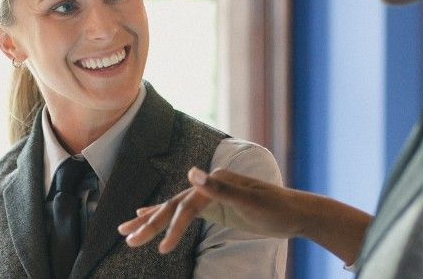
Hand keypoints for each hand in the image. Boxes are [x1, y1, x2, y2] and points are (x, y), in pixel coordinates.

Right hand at [117, 167, 304, 253]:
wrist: (296, 213)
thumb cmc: (276, 208)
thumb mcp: (251, 201)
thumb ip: (220, 188)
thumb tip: (192, 172)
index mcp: (214, 181)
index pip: (184, 206)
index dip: (172, 227)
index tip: (164, 250)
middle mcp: (208, 185)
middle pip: (171, 205)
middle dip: (149, 224)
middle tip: (126, 239)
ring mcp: (209, 195)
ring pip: (172, 209)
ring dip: (149, 220)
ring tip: (125, 231)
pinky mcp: (213, 206)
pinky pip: (183, 212)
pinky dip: (164, 216)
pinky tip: (148, 215)